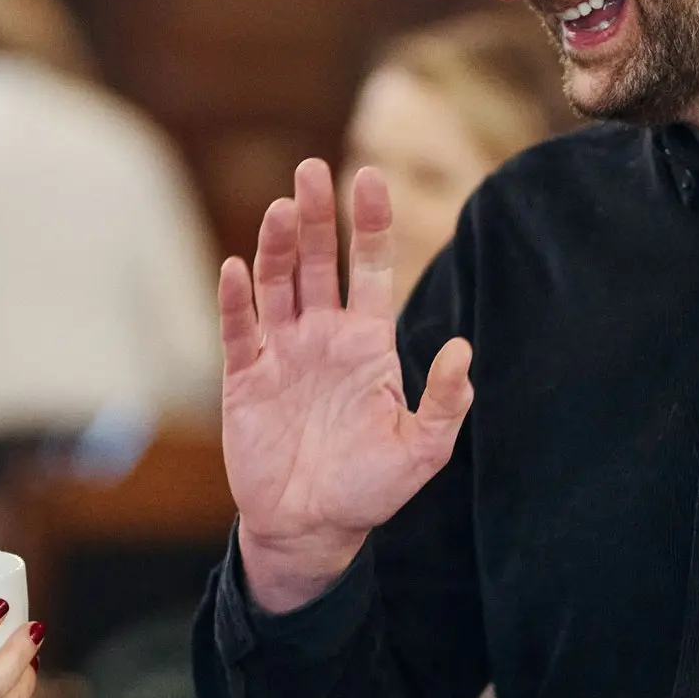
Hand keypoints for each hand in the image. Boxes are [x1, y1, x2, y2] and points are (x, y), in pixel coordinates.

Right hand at [219, 159, 473, 612]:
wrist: (311, 527)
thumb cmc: (370, 489)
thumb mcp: (422, 451)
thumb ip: (445, 402)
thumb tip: (463, 348)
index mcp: (367, 342)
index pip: (369, 267)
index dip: (370, 222)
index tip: (371, 176)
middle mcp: (322, 335)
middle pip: (317, 261)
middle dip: (316, 215)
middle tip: (310, 170)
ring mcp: (281, 353)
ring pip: (276, 284)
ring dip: (276, 246)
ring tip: (280, 208)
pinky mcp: (245, 379)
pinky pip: (239, 330)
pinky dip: (236, 300)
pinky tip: (236, 267)